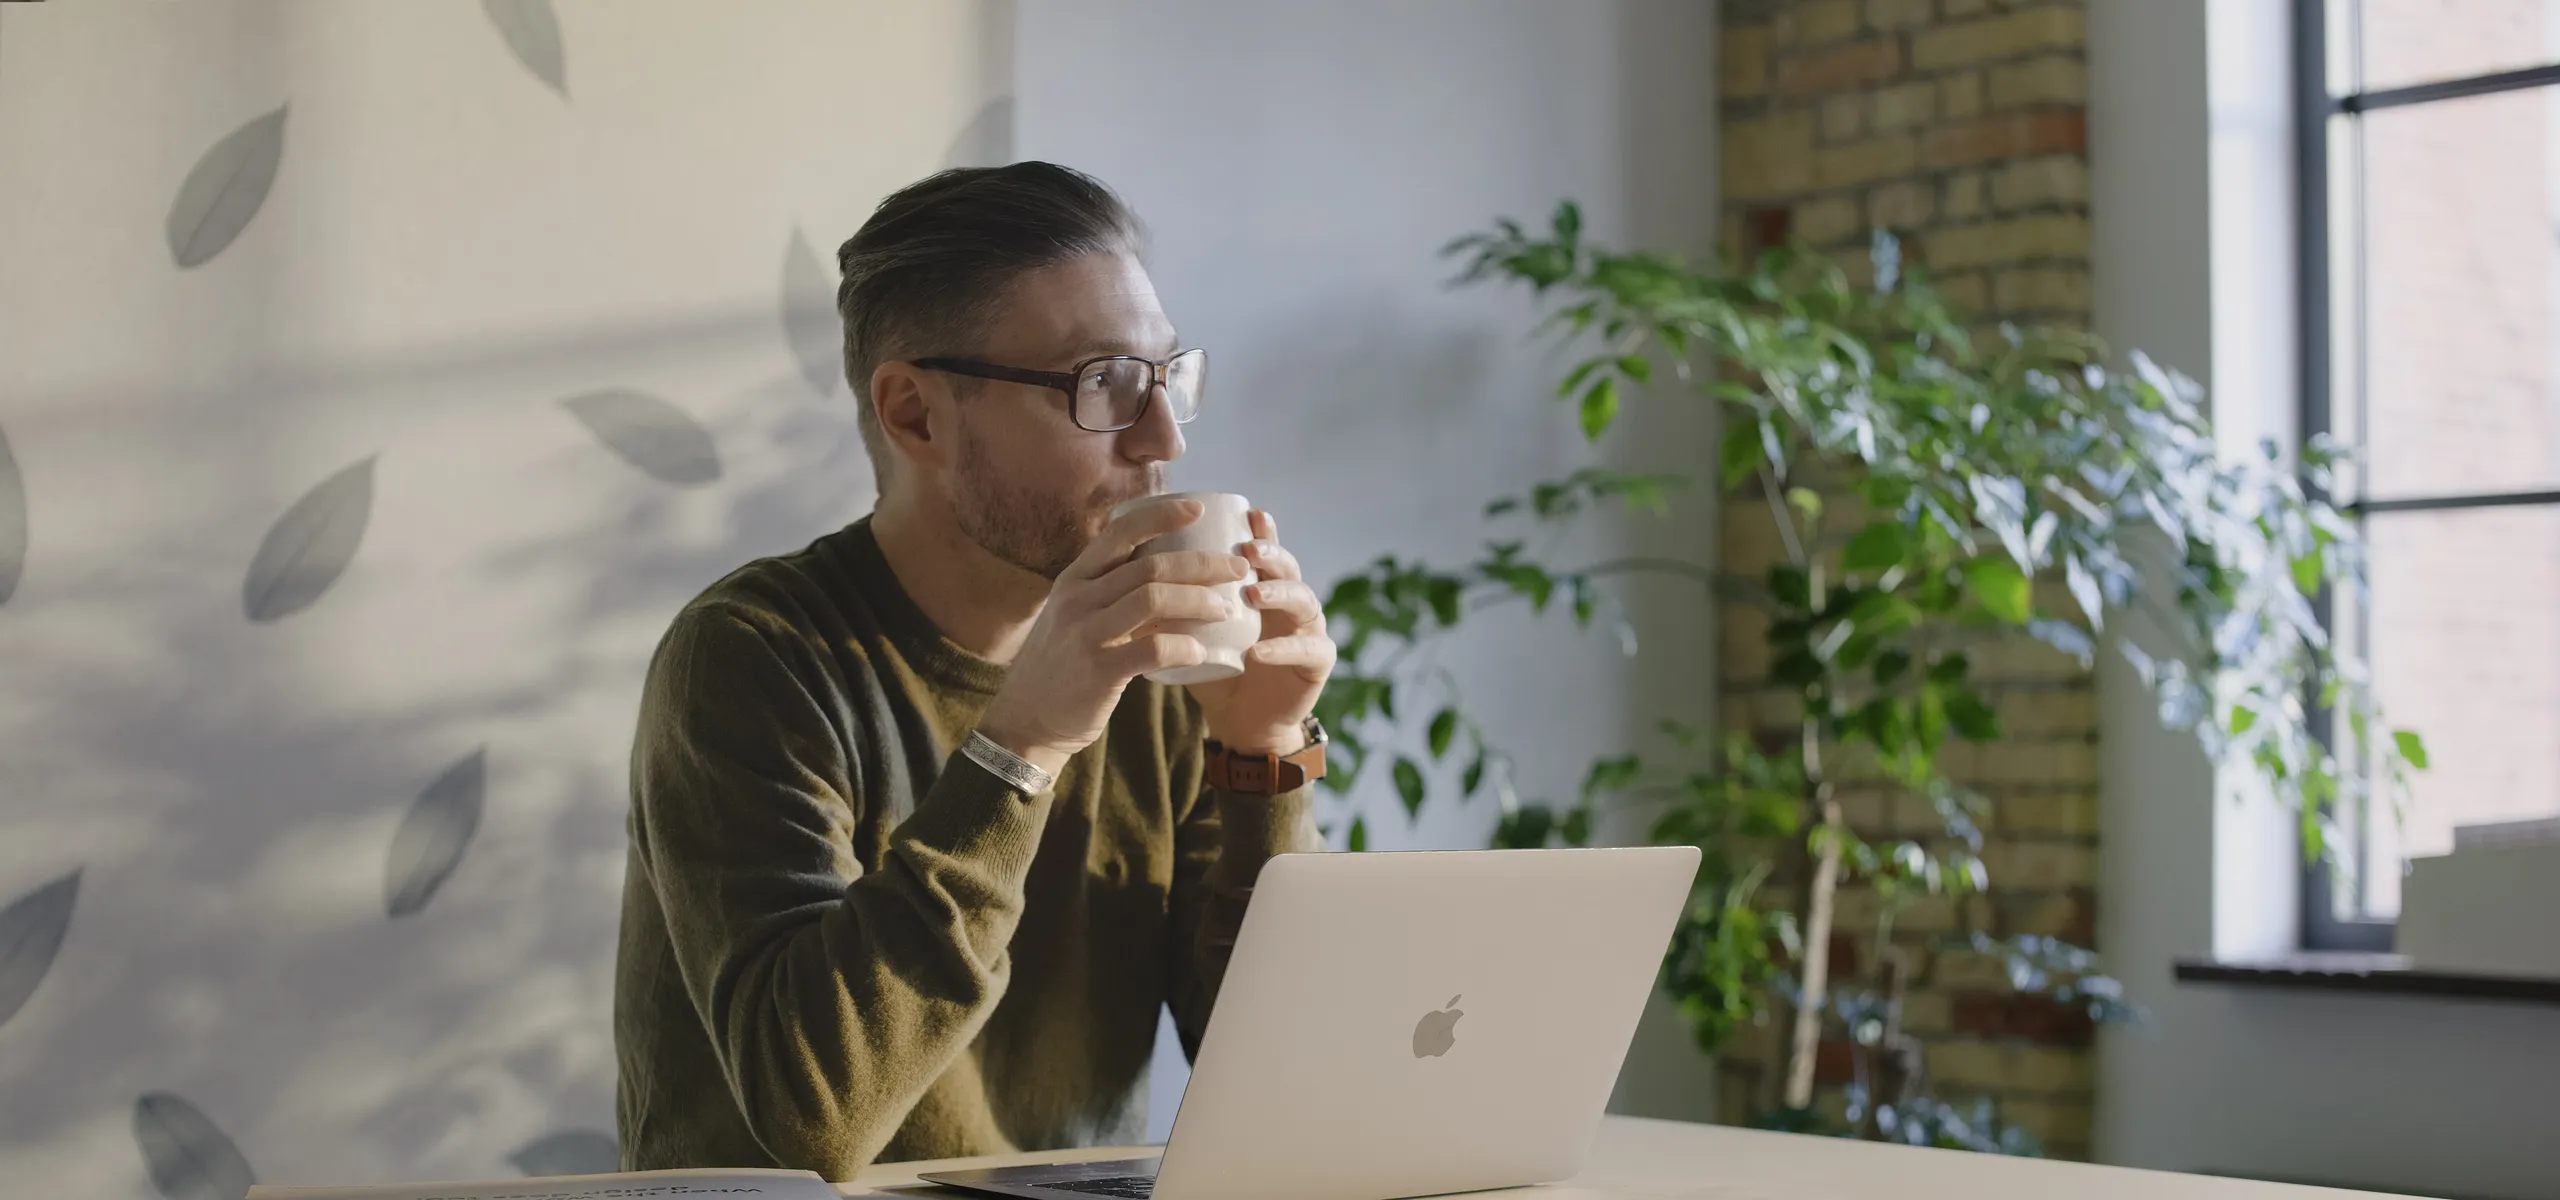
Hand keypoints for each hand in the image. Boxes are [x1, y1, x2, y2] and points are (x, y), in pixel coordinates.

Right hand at [977, 499, 1251, 776]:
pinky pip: (1151, 649)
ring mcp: (1086, 633)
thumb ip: (1109, 594)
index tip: (1198, 509)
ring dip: (1199, 600)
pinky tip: (1202, 652)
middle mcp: (1078, 598)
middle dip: (1202, 563)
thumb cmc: (1062, 666)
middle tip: (1238, 569)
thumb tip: (1165, 574)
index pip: (1121, 532)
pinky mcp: (1098, 670)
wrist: (1026, 721)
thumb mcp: (1075, 617)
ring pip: (1154, 599)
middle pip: (1150, 565)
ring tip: (1227, 608)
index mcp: (1075, 579)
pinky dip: (1183, 647)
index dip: (1162, 516)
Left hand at [1188, 509, 1336, 753]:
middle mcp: (1291, 602)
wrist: (1239, 722)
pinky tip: (1259, 651)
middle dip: (1271, 554)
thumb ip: (1174, 601)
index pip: (1266, 550)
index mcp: (1265, 586)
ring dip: (1279, 593)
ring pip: (1305, 601)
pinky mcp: (1318, 664)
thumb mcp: (1192, 630)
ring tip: (1253, 593)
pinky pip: (1308, 651)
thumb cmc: (1214, 670)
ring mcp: (1309, 630)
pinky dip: (1283, 648)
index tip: (1248, 514)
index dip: (1262, 530)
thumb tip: (1130, 562)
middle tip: (1248, 551)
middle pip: (1289, 567)